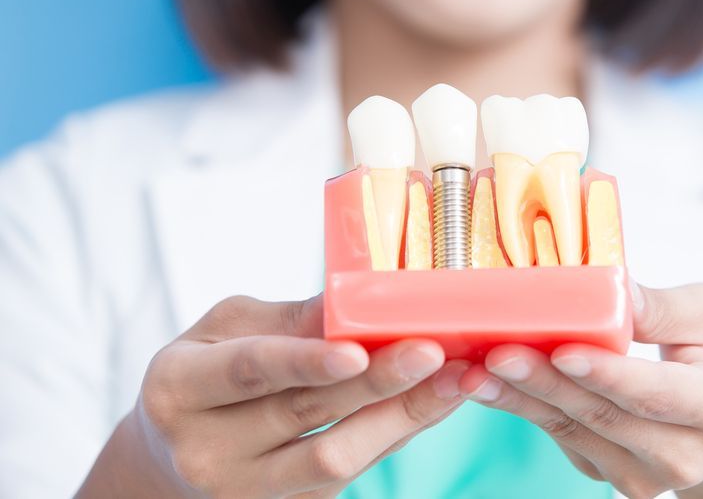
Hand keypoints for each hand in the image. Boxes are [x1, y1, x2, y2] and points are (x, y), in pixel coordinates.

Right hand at [78, 294, 466, 497]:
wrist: (171, 457)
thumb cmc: (205, 372)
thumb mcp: (226, 329)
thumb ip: (290, 319)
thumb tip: (361, 299)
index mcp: (177, 389)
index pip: (247, 372)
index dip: (304, 362)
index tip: (358, 350)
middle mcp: (204, 449)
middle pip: (304, 416)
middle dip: (376, 383)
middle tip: (432, 351)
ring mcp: (243, 490)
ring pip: (334, 458)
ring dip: (402, 416)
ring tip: (454, 379)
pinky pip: (352, 472)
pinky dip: (396, 433)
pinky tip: (433, 401)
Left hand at [458, 283, 702, 498]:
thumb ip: (664, 307)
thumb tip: (613, 286)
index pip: (655, 394)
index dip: (606, 373)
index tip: (562, 349)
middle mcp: (684, 454)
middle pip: (602, 415)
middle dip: (544, 382)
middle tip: (495, 352)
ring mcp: (647, 475)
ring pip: (574, 430)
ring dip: (520, 398)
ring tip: (476, 367)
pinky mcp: (613, 476)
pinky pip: (562, 437)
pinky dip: (524, 406)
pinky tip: (490, 381)